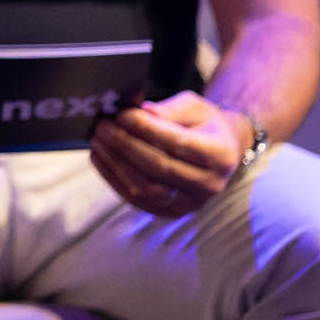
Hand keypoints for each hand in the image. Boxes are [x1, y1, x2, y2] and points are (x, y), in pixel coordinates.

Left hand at [90, 91, 246, 216]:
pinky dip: (114, 179)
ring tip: (98, 141)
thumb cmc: (204, 124)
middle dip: (126, 146)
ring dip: (116, 164)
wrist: (219, 151)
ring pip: (147, 189)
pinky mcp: (171, 212)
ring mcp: (190, 203)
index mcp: (221, 155)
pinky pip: (138, 200)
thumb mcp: (195, 107)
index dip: (147, 129)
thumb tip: (143, 111)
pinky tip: (100, 158)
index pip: (179, 143)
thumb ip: (171, 109)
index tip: (122, 115)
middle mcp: (210, 184)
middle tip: (103, 127)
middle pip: (161, 168)